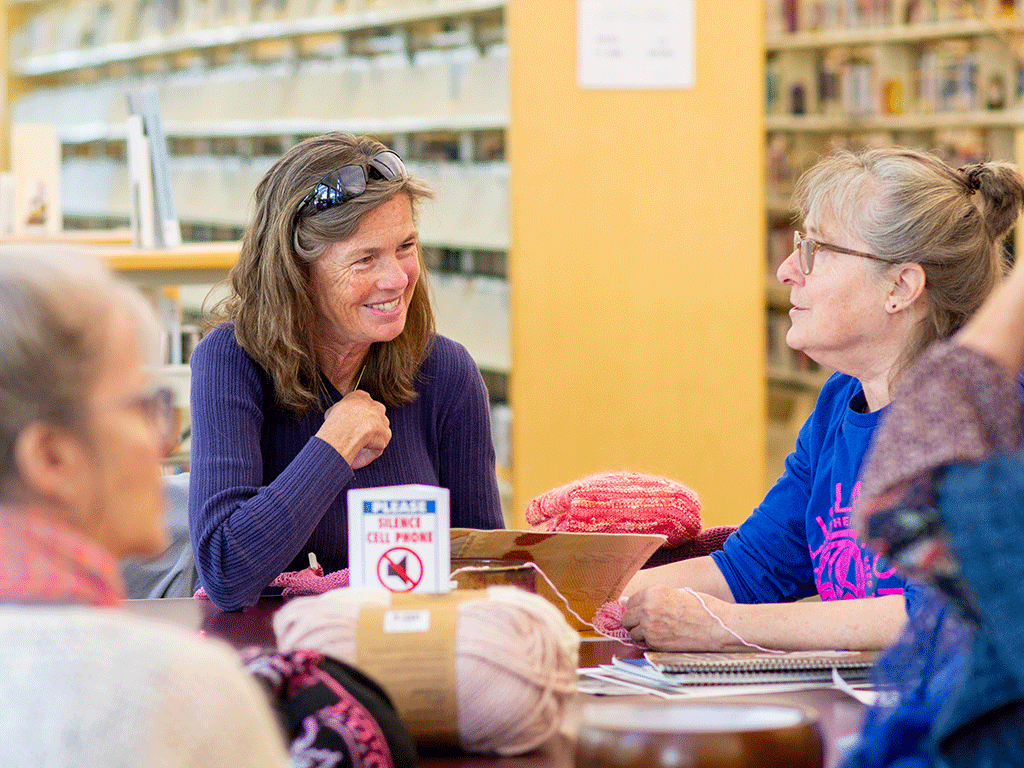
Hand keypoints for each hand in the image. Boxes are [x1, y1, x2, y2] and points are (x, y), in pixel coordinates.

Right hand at [315, 390, 390, 469]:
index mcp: (362, 397)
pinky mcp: (386, 435)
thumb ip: (337, 413)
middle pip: (371, 420)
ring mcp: (383, 421)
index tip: (346, 429)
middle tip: (351, 441)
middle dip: (364, 431)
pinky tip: (356, 462)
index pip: (360, 407)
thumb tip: (334, 421)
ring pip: (375, 435)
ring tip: (352, 454)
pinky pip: (375, 448)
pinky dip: (367, 456)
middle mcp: (376, 407)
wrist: (349, 426)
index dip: (353, 420)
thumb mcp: (332, 410)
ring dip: (366, 445)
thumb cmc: (337, 418)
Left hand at [621, 584, 736, 650]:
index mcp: (653, 592)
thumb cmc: (702, 608)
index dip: (636, 608)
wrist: (717, 626)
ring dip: (641, 633)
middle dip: (634, 622)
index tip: (642, 613)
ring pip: (632, 633)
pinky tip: (665, 638)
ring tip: (658, 632)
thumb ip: (656, 597)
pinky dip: (651, 643)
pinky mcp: (656, 643)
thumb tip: (638, 602)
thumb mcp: (677, 593)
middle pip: (626, 618)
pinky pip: (644, 643)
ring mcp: (650, 627)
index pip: (630, 602)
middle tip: (646, 624)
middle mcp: (647, 608)